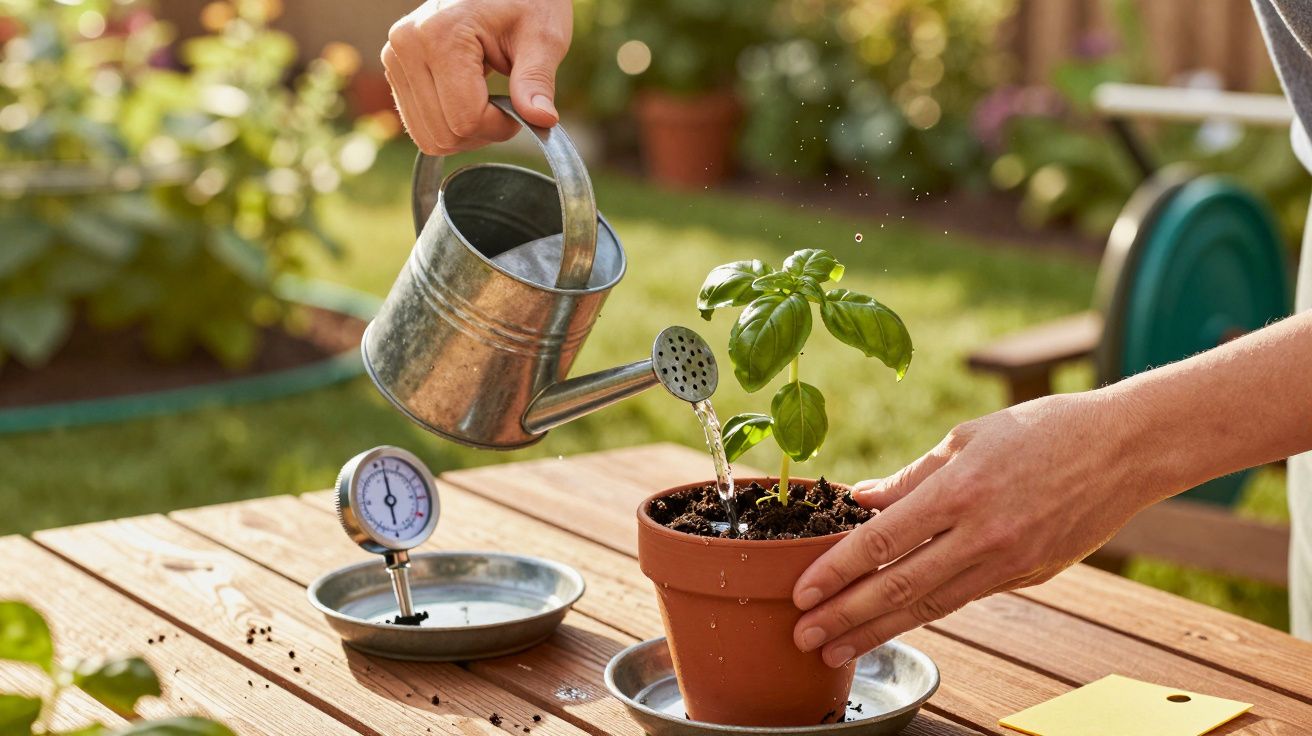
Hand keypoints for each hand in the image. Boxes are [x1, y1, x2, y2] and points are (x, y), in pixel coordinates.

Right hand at [382, 0, 572, 154]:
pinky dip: (449, 126)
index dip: (501, 127)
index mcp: (441, 34)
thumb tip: (542, 119)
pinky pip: (420, 126)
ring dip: (466, 133)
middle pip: (444, 133)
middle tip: (509, 108)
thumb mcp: (541, 37)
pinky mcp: (395, 69)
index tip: (523, 110)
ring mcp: (395, 58)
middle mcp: (408, 45)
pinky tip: (469, 101)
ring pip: (429, 136)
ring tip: (489, 102)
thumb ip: (537, 80)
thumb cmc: (525, 4)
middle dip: (484, 133)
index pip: (466, 119)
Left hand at [791, 391, 1163, 666]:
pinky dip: (923, 614)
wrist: (1126, 449)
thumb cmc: (1043, 429)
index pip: (883, 541)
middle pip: (899, 585)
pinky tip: (891, 624)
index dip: (837, 570)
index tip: (802, 591)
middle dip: (846, 615)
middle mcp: (983, 534)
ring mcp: (1009, 562)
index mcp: (961, 490)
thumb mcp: (969, 437)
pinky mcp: (1029, 576)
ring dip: (877, 630)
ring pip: (930, 605)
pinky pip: (963, 598)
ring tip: (837, 648)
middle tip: (804, 636)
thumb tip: (861, 500)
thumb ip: (912, 476)